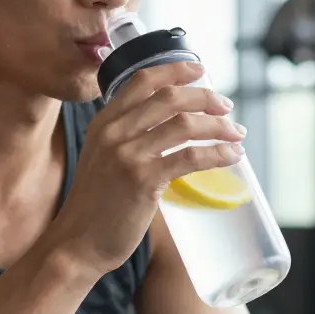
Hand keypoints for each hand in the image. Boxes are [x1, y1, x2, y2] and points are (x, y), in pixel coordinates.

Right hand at [49, 62, 246, 275]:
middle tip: (226, 106)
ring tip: (236, 133)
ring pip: (184, 125)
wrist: (77, 243)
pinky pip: (190, 157)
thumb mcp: (102, 160)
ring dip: (218, 126)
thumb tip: (171, 131)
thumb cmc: (95, 207)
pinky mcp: (143, 180)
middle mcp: (113, 132)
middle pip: (169, 97)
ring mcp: (128, 155)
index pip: (142, 81)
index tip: (200, 70)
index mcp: (103, 122)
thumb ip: (127, 140)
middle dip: (205, 98)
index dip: (175, 70)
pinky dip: (217, 154)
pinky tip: (232, 156)